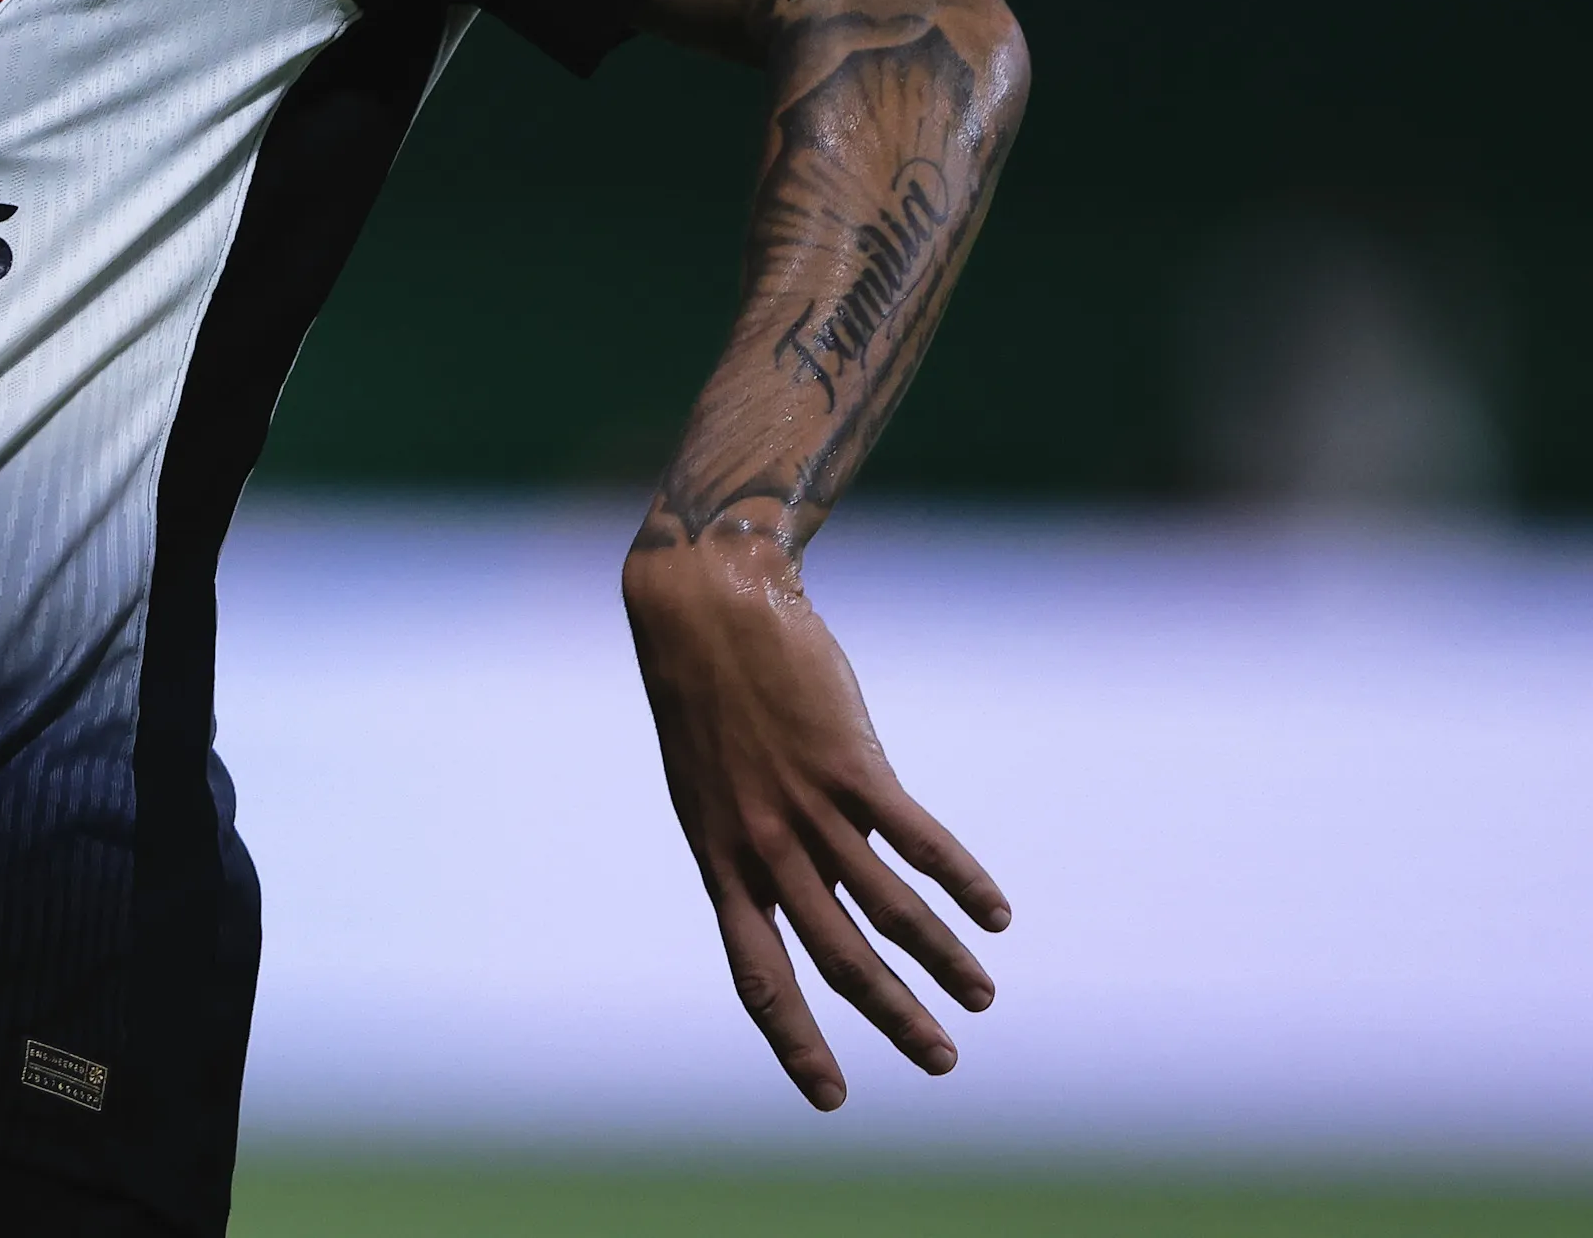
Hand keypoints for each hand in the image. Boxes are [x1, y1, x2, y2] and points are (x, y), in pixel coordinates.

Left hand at [622, 535, 1010, 1108]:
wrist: (706, 604)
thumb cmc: (706, 694)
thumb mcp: (709, 785)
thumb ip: (757, 843)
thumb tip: (814, 890)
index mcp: (718, 858)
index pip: (757, 973)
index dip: (794, 1039)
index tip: (831, 1098)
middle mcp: (760, 844)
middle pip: (834, 955)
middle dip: (891, 1016)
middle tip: (941, 1064)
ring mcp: (804, 804)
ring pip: (884, 907)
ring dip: (940, 959)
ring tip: (981, 999)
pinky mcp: (847, 763)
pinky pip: (915, 840)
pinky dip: (960, 880)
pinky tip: (995, 913)